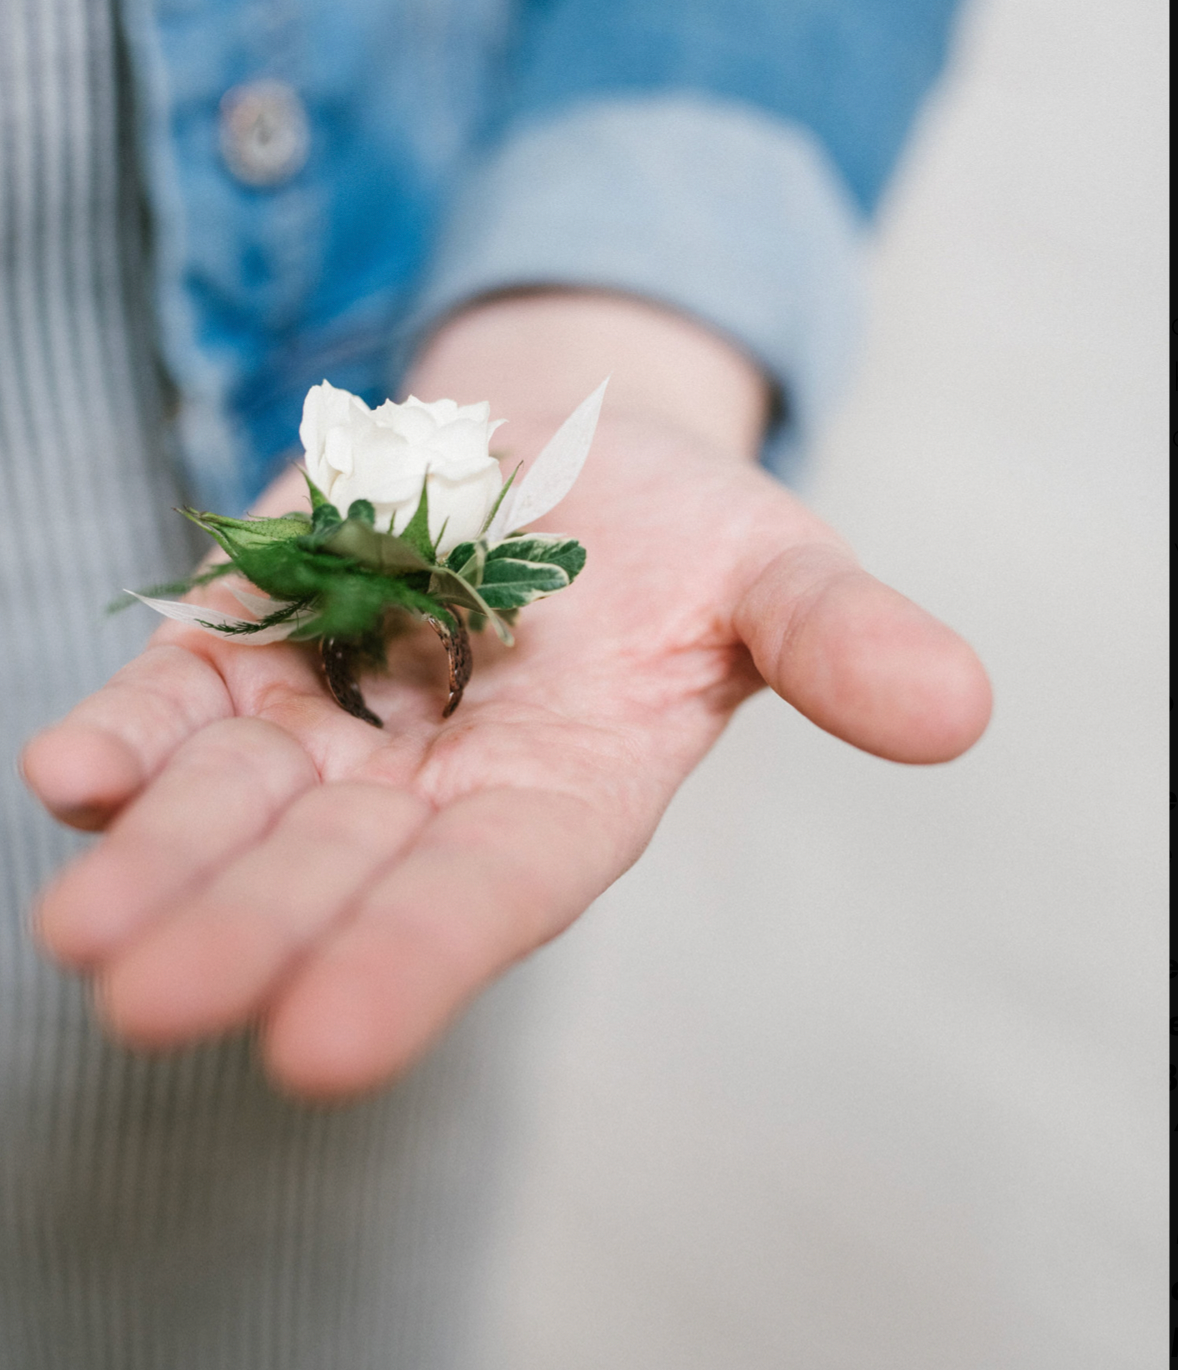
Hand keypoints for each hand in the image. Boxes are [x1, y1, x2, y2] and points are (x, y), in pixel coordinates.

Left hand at [21, 295, 989, 1100]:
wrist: (563, 447)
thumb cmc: (681, 530)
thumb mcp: (772, 567)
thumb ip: (838, 642)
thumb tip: (957, 709)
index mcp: (562, 792)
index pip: (487, 895)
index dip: (414, 962)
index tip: (325, 1049)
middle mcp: (433, 785)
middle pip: (335, 873)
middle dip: (248, 936)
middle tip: (152, 1002)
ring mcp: (332, 719)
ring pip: (238, 807)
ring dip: (161, 863)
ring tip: (88, 928)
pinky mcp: (256, 644)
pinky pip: (184, 701)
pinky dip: (132, 735)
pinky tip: (75, 770)